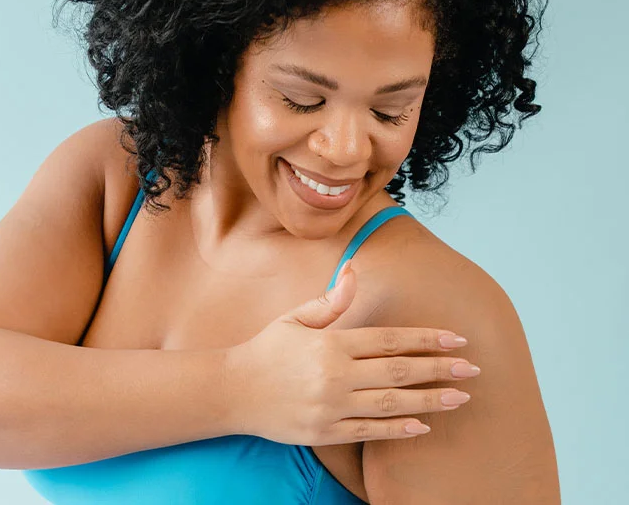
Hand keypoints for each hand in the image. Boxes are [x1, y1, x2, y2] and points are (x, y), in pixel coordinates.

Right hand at [224, 260, 478, 445]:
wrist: (231, 390)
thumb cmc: (266, 350)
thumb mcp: (295, 317)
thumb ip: (330, 300)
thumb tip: (355, 272)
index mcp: (331, 343)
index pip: (390, 339)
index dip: (426, 339)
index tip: (456, 340)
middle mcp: (335, 375)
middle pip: (399, 371)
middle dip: (440, 369)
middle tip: (474, 369)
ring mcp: (331, 407)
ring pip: (392, 403)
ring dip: (430, 400)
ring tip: (461, 398)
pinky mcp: (325, 432)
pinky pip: (369, 432)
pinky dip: (398, 429)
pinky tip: (423, 425)